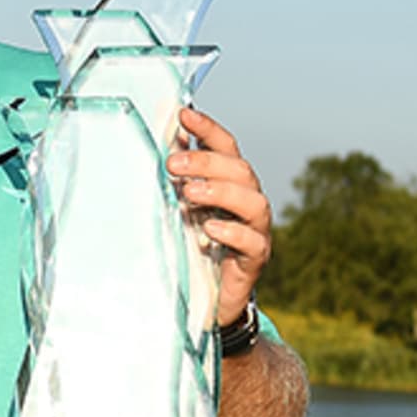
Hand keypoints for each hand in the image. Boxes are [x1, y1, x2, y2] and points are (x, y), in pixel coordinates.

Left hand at [167, 106, 272, 322]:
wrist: (205, 301)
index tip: (184, 115)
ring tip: (189, 193)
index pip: (226, 148)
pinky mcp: (253, 262)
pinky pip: (253, 243)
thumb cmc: (190, 247)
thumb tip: (161, 140)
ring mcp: (255, 231)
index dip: (209, 129)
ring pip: (254, 202)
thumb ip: (175, 178)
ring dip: (221, 192)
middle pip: (240, 171)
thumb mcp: (177, 208)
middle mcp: (247, 203)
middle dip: (207, 163)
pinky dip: (232, 232)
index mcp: (229, 184)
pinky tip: (209, 229)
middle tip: (172, 165)